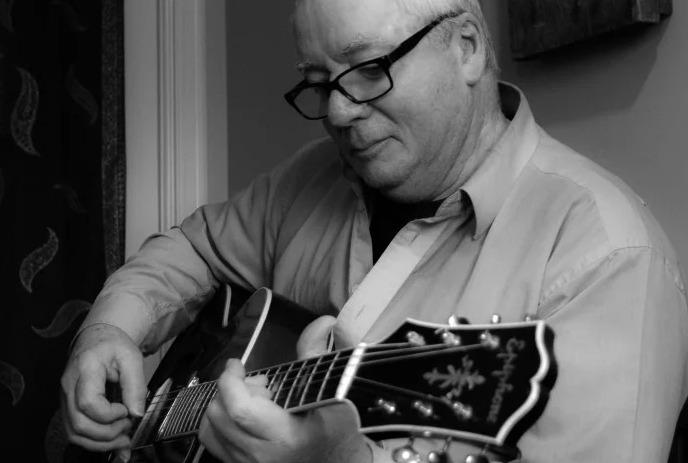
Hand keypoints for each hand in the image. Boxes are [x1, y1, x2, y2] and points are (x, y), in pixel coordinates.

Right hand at [60, 323, 145, 452]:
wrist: (96, 338)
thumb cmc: (112, 345)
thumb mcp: (131, 357)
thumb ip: (136, 385)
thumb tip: (137, 412)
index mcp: (85, 369)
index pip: (88, 402)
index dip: (109, 414)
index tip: (126, 410)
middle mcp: (69, 386)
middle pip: (79, 423)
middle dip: (107, 434)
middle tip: (128, 427)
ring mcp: (65, 398)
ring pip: (74, 433)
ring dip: (100, 443)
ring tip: (122, 438)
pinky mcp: (68, 406)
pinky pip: (75, 432)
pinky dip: (94, 441)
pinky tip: (112, 439)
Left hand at [199, 359, 371, 462]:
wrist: (335, 461)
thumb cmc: (336, 431)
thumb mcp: (334, 393)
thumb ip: (317, 356)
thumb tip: (323, 322)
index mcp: (286, 437)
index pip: (240, 409)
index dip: (231, 380)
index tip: (237, 365)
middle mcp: (261, 456)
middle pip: (220, 414)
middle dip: (232, 389)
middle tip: (258, 384)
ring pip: (210, 427)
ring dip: (224, 403)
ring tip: (251, 400)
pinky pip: (211, 440)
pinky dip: (218, 420)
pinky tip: (240, 414)